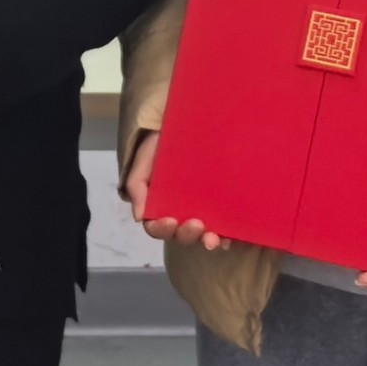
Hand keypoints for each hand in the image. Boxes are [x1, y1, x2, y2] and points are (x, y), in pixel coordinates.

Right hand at [123, 131, 232, 252]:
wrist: (186, 124)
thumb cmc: (160, 144)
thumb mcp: (143, 162)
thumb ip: (136, 187)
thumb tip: (140, 217)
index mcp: (159, 206)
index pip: (157, 228)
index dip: (162, 229)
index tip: (170, 220)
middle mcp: (180, 214)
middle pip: (181, 235)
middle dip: (188, 235)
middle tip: (197, 224)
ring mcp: (201, 211)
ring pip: (202, 236)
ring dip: (207, 241)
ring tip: (214, 238)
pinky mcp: (221, 207)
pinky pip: (224, 227)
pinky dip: (226, 236)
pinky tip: (229, 238)